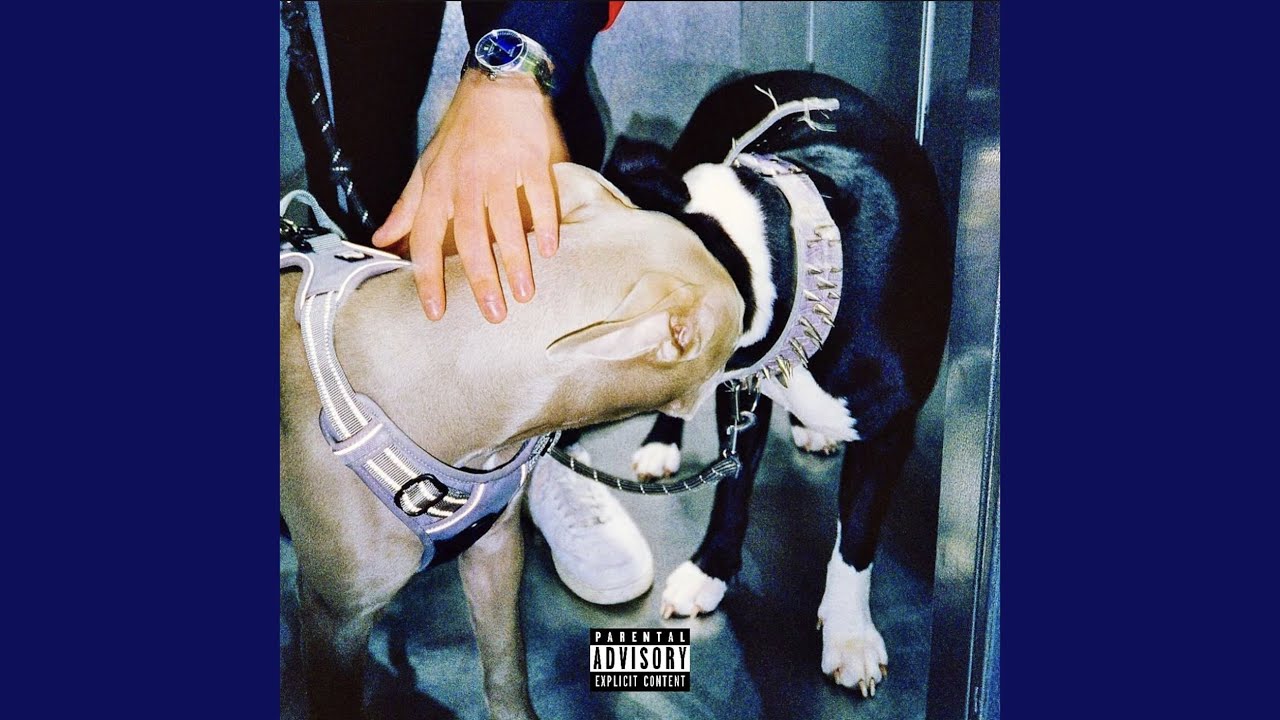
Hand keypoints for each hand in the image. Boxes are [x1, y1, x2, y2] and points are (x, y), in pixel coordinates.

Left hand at [372, 69, 568, 322]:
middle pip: (471, 238)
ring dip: (516, 260)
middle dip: (481, 279)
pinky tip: (552, 250)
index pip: (427, 239)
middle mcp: (466, 181)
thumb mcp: (426, 167)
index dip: (428, 278)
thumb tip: (382, 241)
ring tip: (525, 293)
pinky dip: (546, 223)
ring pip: (506, 221)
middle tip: (493, 315)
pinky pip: (539, 195)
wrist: (496, 85)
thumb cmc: (460, 133)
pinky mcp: (532, 158)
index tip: (436, 313)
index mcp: (437, 187)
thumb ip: (406, 207)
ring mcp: (500, 169)